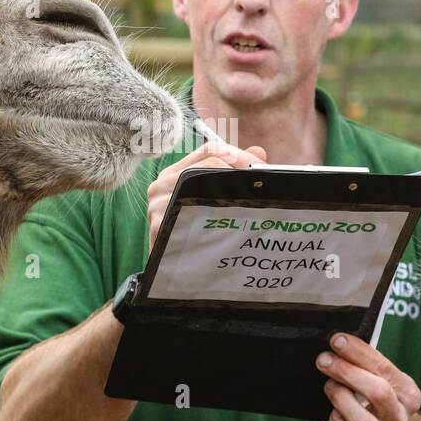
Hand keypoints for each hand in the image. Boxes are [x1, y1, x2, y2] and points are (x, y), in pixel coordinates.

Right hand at [146, 141, 266, 247]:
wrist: (173, 270)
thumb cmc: (194, 232)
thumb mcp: (212, 199)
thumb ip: (232, 173)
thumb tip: (259, 151)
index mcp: (174, 173)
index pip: (208, 150)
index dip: (237, 154)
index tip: (260, 167)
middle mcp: (162, 184)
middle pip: (208, 163)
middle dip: (240, 170)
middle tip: (263, 182)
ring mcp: (158, 204)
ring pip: (201, 184)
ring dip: (231, 190)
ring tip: (252, 200)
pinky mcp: (159, 225)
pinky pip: (191, 213)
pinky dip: (214, 214)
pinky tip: (231, 220)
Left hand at [315, 331, 420, 420]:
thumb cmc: (380, 400)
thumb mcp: (386, 380)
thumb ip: (368, 364)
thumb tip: (338, 343)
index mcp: (407, 393)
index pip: (384, 368)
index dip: (358, 352)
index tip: (337, 340)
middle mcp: (397, 416)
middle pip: (377, 393)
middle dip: (347, 373)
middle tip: (324, 360)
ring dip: (341, 400)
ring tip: (329, 386)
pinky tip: (330, 416)